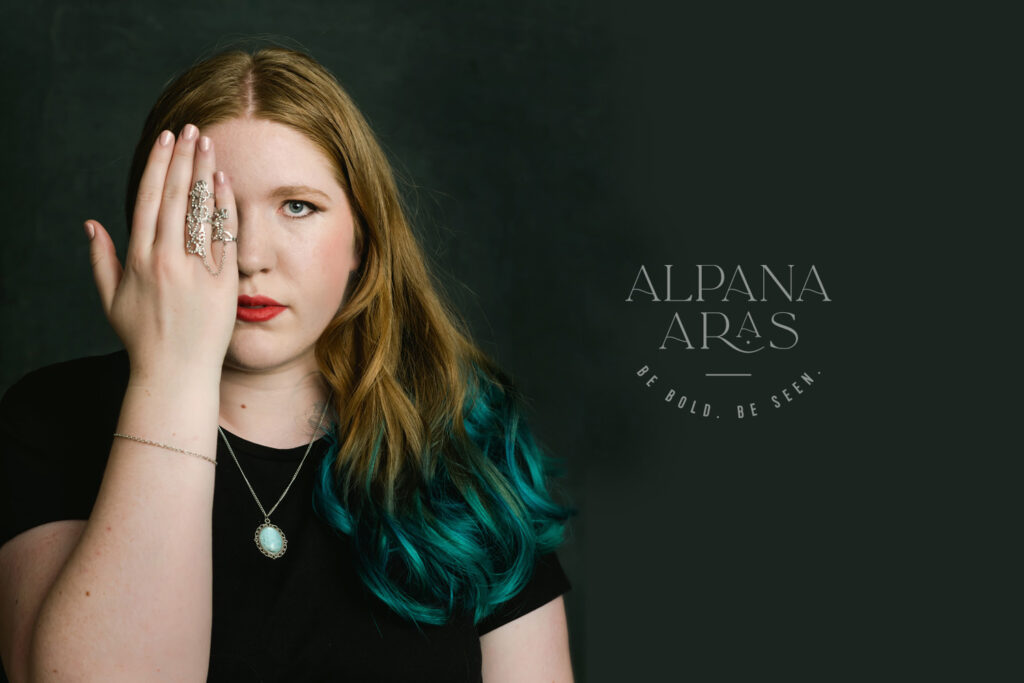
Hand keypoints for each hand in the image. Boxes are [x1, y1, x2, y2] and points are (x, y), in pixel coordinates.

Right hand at [85, 124, 237, 382]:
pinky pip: (224, 237)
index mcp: (138, 260)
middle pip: (175, 197)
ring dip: (204, 173)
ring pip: (200, 211)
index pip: (149, 200)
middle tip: (191, 128)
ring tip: (209, 144)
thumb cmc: (143, 338)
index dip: (157, 166)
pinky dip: (225, 207)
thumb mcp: (112, 299)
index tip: (165, 140)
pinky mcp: (221, 283)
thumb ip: (102, 259)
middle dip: (183, 159)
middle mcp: (166, 260)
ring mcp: (195, 271)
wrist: (176, 373)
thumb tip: (91, 224)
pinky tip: (225, 182)